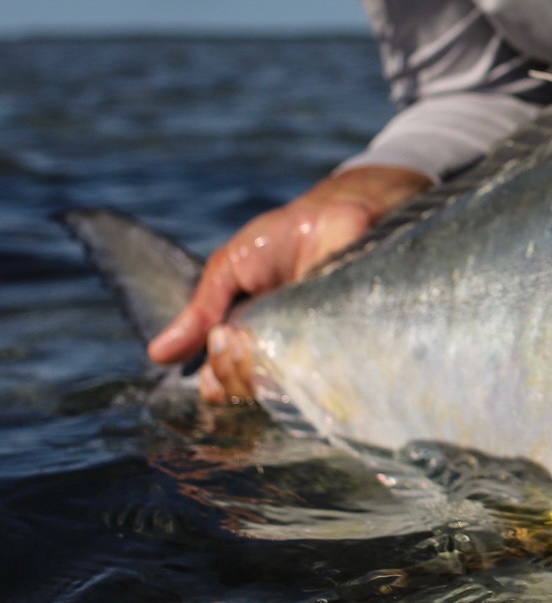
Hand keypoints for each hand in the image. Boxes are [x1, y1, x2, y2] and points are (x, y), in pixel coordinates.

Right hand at [147, 164, 432, 402]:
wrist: (339, 212)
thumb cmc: (281, 238)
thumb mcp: (230, 267)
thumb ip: (200, 311)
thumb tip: (157, 355)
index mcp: (245, 339)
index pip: (222, 382)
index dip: (216, 376)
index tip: (219, 343)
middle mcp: (277, 354)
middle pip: (246, 391)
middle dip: (233, 368)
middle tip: (237, 334)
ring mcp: (310, 354)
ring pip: (279, 390)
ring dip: (260, 368)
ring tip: (258, 334)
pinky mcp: (343, 348)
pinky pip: (322, 379)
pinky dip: (303, 368)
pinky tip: (296, 343)